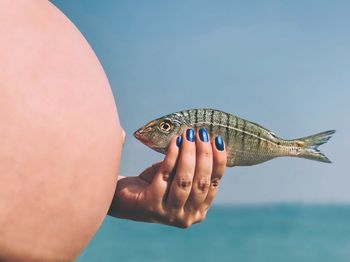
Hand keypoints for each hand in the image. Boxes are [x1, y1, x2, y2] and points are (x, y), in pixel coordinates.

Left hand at [108, 128, 226, 227]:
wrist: (122, 197)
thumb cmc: (154, 184)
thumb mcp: (178, 176)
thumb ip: (192, 167)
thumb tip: (205, 140)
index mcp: (198, 211)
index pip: (213, 184)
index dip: (218, 161)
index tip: (218, 140)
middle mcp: (186, 217)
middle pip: (200, 181)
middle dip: (203, 154)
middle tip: (201, 133)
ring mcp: (169, 214)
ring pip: (184, 179)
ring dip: (188, 153)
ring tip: (188, 134)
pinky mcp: (151, 206)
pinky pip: (165, 174)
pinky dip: (171, 155)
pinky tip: (174, 141)